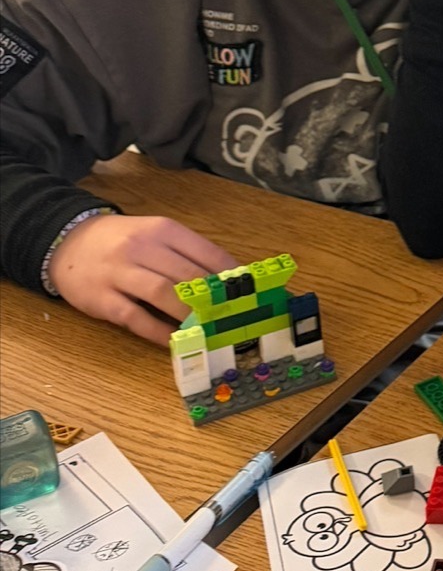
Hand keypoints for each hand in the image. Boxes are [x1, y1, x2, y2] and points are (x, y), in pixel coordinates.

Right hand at [48, 215, 238, 347]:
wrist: (68, 242)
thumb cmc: (122, 241)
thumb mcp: (155, 234)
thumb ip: (186, 253)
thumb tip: (227, 279)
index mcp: (162, 230)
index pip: (205, 252)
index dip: (229, 275)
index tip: (246, 292)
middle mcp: (142, 248)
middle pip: (186, 275)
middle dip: (212, 298)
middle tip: (231, 317)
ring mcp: (119, 273)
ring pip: (163, 294)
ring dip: (189, 314)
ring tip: (207, 328)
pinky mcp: (102, 300)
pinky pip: (135, 318)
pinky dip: (158, 331)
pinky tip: (174, 339)